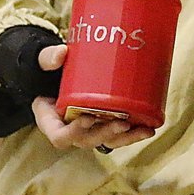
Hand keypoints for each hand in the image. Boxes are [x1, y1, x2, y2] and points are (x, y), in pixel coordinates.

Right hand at [30, 45, 155, 152]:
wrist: (58, 75)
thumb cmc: (49, 72)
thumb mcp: (43, 64)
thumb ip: (48, 58)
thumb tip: (61, 53)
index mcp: (51, 120)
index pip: (60, 136)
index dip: (73, 132)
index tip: (87, 119)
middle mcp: (71, 129)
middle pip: (87, 140)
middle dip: (106, 134)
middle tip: (123, 123)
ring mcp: (89, 129)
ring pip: (106, 141)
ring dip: (125, 138)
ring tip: (145, 130)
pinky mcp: (103, 123)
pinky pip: (117, 135)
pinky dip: (133, 133)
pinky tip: (150, 128)